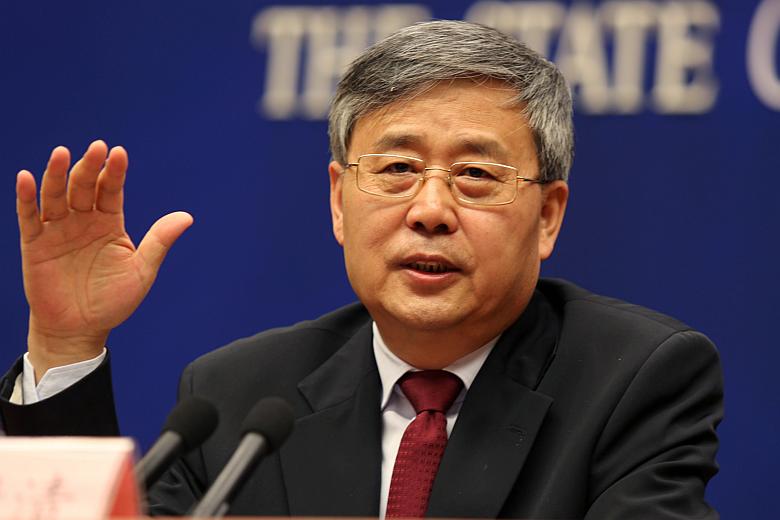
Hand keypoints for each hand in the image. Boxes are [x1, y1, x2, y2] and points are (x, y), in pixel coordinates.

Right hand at [16, 140, 192, 378]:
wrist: (80, 330)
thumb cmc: (113, 300)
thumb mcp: (141, 270)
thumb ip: (159, 241)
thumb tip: (188, 217)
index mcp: (110, 224)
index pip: (111, 191)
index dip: (115, 172)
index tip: (119, 153)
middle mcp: (83, 221)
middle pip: (84, 187)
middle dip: (89, 167)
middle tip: (96, 147)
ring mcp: (58, 230)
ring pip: (56, 196)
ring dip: (57, 174)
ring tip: (62, 153)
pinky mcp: (35, 244)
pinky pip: (29, 217)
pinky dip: (26, 197)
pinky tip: (26, 178)